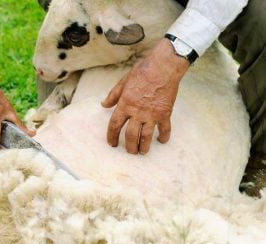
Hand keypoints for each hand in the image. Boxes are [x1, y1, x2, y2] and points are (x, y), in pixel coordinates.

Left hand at [101, 38, 189, 153]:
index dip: (112, 136)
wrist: (163, 66)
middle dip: (129, 146)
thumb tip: (104, 104)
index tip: (112, 143)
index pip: (114, 125)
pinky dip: (164, 137)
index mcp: (125, 104)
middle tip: (130, 151)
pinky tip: (161, 141)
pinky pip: (164, 129)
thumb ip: (113, 96)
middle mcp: (137, 112)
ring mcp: (152, 114)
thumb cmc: (142, 71)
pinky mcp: (165, 113)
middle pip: (131, 135)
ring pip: (146, 136)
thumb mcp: (123, 82)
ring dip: (144, 147)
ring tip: (142, 152)